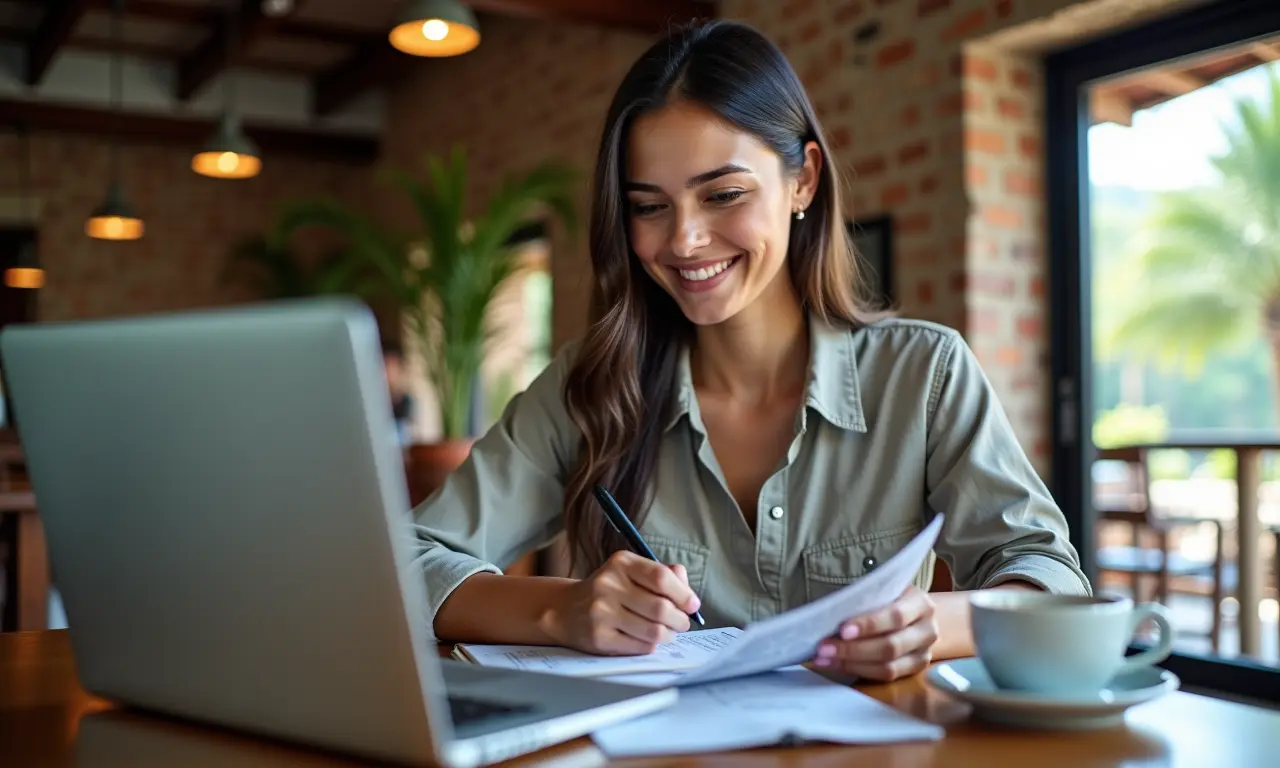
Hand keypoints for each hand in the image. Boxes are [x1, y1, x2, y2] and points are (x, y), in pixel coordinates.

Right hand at [542, 551, 701, 655]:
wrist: (566, 609)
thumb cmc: (609, 591)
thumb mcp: (631, 572)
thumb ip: (662, 575)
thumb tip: (688, 590)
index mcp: (621, 563)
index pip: (661, 577)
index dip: (683, 594)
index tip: (693, 605)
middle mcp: (608, 585)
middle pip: (660, 608)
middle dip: (680, 620)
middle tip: (682, 623)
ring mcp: (601, 613)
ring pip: (654, 631)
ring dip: (669, 635)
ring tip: (668, 632)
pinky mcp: (599, 638)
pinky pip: (641, 646)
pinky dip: (652, 645)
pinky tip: (649, 639)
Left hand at [812, 585, 937, 681]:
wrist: (917, 616)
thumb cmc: (892, 598)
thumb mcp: (886, 590)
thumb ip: (866, 597)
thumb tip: (829, 610)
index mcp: (921, 604)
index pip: (895, 616)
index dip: (869, 625)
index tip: (842, 629)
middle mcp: (928, 630)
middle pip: (891, 646)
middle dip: (853, 649)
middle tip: (824, 648)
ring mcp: (924, 654)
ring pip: (888, 666)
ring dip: (851, 663)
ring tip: (824, 658)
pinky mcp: (914, 671)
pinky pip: (885, 677)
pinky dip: (857, 671)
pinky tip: (835, 665)